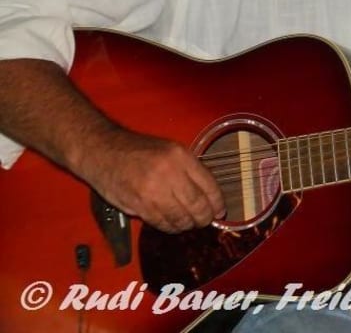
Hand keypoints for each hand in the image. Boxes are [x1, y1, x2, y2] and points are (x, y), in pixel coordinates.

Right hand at [76, 127, 225, 232]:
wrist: (103, 152)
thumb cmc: (138, 151)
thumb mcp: (171, 150)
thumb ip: (190, 169)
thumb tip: (209, 196)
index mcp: (181, 157)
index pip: (209, 186)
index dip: (217, 203)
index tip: (220, 211)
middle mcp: (169, 173)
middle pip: (197, 205)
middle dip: (204, 218)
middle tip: (205, 221)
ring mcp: (152, 191)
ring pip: (180, 218)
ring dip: (187, 225)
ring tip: (188, 223)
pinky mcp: (137, 206)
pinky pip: (160, 223)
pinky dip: (169, 227)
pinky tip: (171, 224)